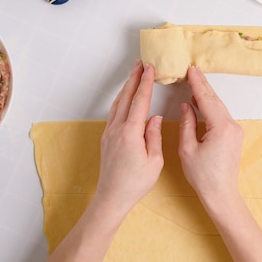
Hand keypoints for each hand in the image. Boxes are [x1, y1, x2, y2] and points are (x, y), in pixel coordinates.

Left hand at [97, 61, 163, 214]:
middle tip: (140, 64)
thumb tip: (154, 118)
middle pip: (126, 97)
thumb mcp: (154, 161)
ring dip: (126, 88)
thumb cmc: (135, 183)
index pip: (140, 101)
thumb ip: (154, 136)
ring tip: (133, 76)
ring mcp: (109, 133)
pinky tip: (125, 99)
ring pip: (118, 104)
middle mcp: (117, 129)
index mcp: (131, 133)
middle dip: (133, 79)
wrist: (112, 197)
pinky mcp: (106, 139)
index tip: (150, 69)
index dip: (145, 83)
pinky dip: (121, 100)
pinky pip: (114, 113)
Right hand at [178, 66, 243, 209]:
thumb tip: (186, 106)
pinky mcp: (234, 136)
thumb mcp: (187, 149)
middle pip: (215, 100)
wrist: (221, 194)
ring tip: (194, 82)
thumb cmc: (203, 176)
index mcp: (221, 127)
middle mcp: (232, 126)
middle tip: (193, 70)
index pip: (207, 99)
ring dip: (206, 96)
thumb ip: (187, 124)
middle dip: (203, 85)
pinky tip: (201, 103)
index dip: (197, 84)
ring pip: (219, 107)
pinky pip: (221, 116)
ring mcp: (235, 131)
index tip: (191, 69)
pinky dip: (211, 107)